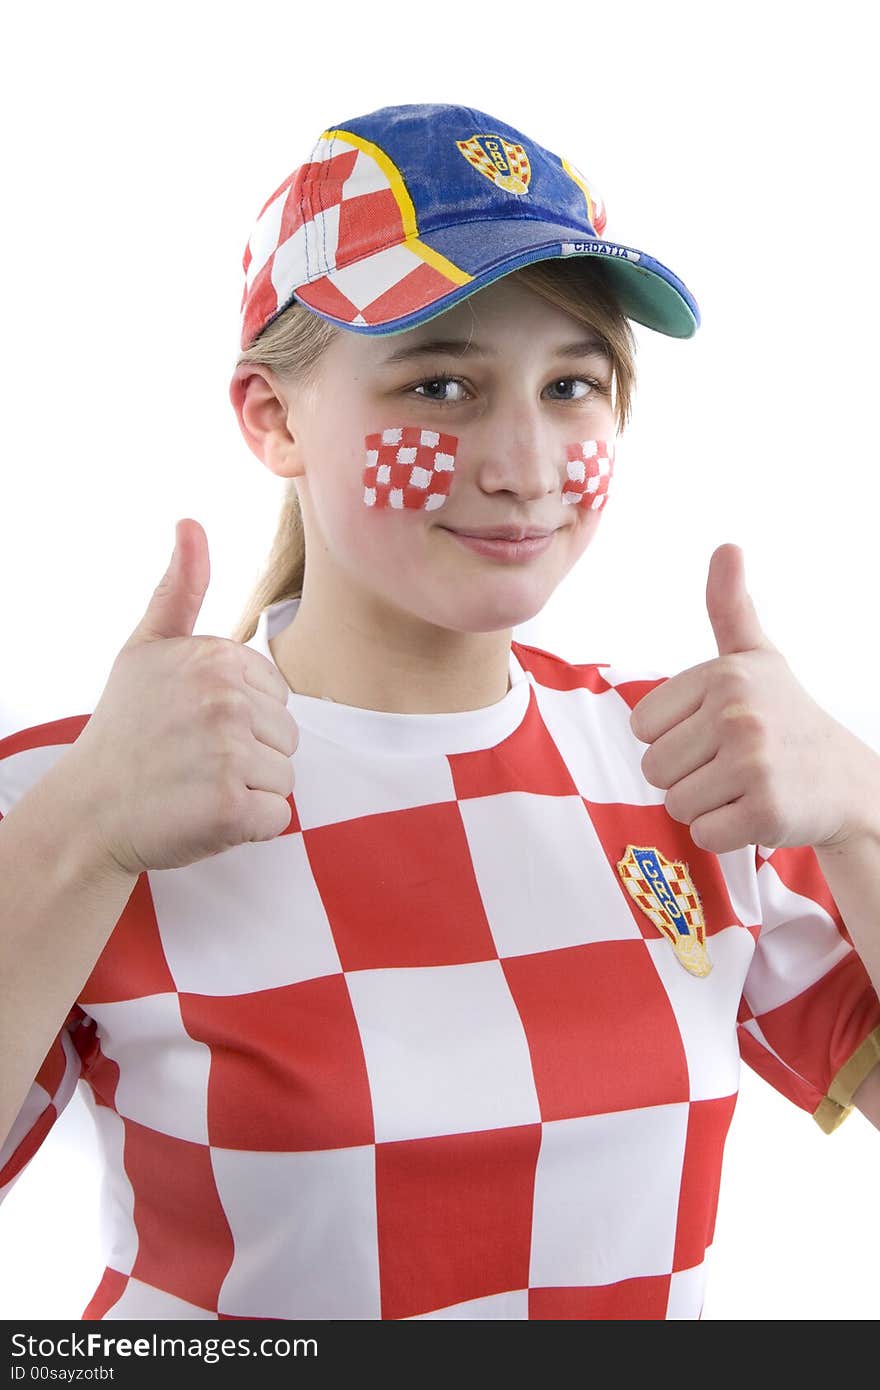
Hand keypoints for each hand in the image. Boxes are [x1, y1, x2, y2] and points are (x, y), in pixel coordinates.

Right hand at [67, 519, 298, 874]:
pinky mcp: (232, 806)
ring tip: (196, 787)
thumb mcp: (145, 649)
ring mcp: (230, 753)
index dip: (242, 719)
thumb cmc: (124, 729)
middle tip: (192, 762)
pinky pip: (275, 817)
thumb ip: (178, 590)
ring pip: (284, 777)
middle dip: (249, 756)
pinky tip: (203, 816)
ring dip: (249, 792)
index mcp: (216, 658)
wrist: (87, 809)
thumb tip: (191, 522)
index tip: (193, 727)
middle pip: (287, 736)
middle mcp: (225, 699)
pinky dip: (246, 828)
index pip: (276, 696)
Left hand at [628, 543, 870, 854]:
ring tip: (742, 787)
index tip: (715, 733)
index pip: (642, 726)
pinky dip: (724, 834)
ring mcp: (753, 763)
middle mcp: (737, 713)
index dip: (673, 737)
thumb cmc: (787, 718)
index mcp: (723, 675)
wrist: (846, 782)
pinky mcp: (765, 811)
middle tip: (731, 766)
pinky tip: (755, 812)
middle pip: (654, 768)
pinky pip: (702, 834)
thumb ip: (730, 608)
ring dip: (704, 806)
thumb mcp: (758, 659)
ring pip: (675, 803)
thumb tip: (727, 546)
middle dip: (686, 776)